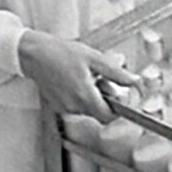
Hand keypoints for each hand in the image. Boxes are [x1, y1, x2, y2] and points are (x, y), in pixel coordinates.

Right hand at [18, 30, 139, 121]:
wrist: (36, 54)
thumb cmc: (63, 54)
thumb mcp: (95, 59)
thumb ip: (117, 73)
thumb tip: (135, 81)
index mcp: (84, 96)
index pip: (108, 117)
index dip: (118, 108)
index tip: (121, 96)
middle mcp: (73, 106)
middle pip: (99, 112)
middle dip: (106, 98)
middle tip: (102, 79)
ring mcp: (64, 107)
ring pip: (88, 109)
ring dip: (94, 96)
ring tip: (88, 76)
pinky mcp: (58, 105)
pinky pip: (77, 105)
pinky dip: (82, 96)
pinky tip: (77, 80)